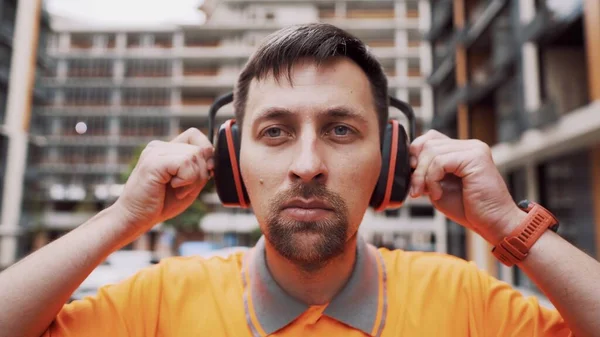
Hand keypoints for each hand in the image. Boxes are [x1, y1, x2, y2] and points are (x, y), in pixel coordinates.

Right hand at [113, 128, 214, 232]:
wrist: (134, 218)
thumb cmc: (160, 204)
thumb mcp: (189, 184)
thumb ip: (200, 168)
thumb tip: (213, 156)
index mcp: (166, 149)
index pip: (195, 135)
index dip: (206, 152)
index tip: (203, 172)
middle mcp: (159, 146)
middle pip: (199, 148)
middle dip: (201, 172)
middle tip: (184, 188)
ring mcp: (155, 152)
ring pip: (195, 155)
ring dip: (193, 179)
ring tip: (177, 190)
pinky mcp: (153, 162)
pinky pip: (185, 163)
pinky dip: (186, 180)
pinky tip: (173, 188)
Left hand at [409, 130, 522, 244]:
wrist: (493, 223)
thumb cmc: (469, 209)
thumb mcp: (439, 187)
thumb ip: (426, 172)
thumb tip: (408, 162)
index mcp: (462, 150)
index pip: (430, 138)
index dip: (416, 155)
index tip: (413, 178)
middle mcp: (470, 145)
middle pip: (428, 143)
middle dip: (416, 168)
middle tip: (417, 190)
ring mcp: (474, 149)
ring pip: (431, 151)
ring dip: (423, 175)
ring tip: (429, 193)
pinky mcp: (475, 157)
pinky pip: (440, 161)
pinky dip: (432, 179)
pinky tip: (438, 194)